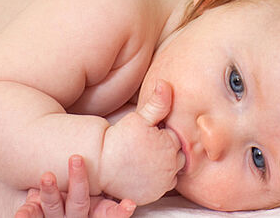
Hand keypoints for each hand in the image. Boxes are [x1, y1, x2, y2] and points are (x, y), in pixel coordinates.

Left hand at [15, 155, 135, 217]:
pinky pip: (32, 216)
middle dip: (78, 180)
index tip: (129, 203)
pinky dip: (27, 214)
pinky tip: (21, 213)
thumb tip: (136, 154)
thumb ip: (107, 184)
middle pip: (79, 201)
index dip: (119, 211)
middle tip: (75, 158)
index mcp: (92, 213)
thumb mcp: (96, 200)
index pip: (108, 214)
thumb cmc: (80, 205)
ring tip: (46, 176)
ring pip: (54, 207)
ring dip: (51, 192)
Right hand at [100, 80, 183, 204]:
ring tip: (146, 159)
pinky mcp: (154, 195)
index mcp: (169, 145)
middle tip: (146, 148)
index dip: (162, 135)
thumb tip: (165, 83)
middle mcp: (169, 166)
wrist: (101, 164)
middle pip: (178, 155)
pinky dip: (159, 180)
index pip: (176, 137)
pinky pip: (165, 185)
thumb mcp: (139, 118)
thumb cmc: (120, 138)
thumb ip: (158, 102)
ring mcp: (162, 183)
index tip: (148, 136)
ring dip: (165, 166)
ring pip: (173, 171)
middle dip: (166, 151)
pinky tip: (146, 171)